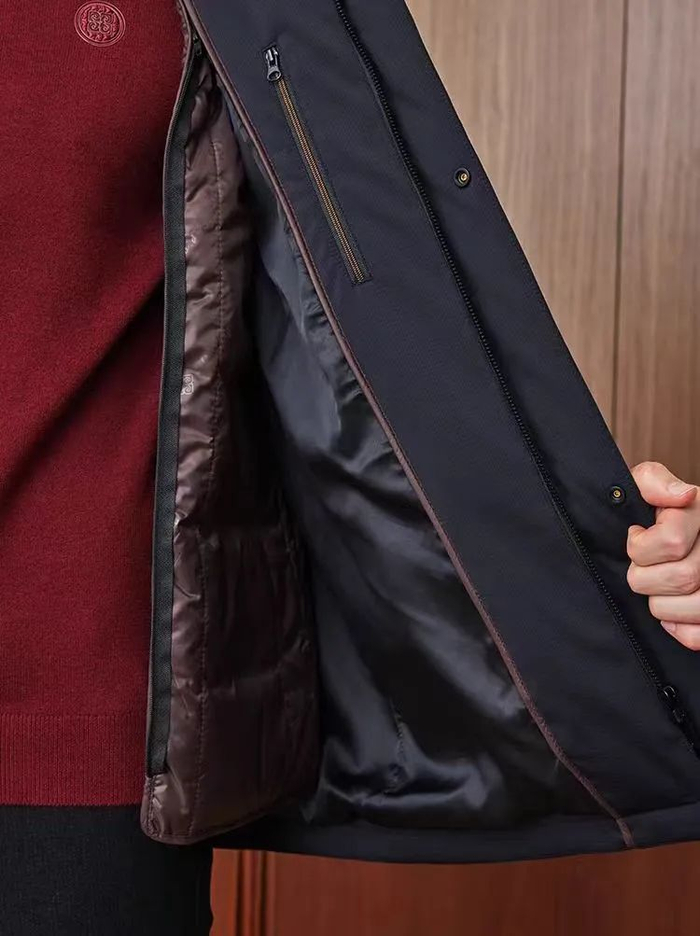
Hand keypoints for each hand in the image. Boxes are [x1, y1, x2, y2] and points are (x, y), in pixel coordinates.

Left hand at [627, 462, 699, 648]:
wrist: (676, 531)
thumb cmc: (655, 511)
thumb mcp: (647, 484)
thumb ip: (653, 481)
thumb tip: (682, 495)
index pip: (672, 542)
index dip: (641, 548)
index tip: (635, 537)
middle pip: (682, 577)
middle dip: (646, 578)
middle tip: (642, 567)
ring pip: (694, 607)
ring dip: (661, 605)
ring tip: (657, 588)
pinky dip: (682, 630)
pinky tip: (672, 614)